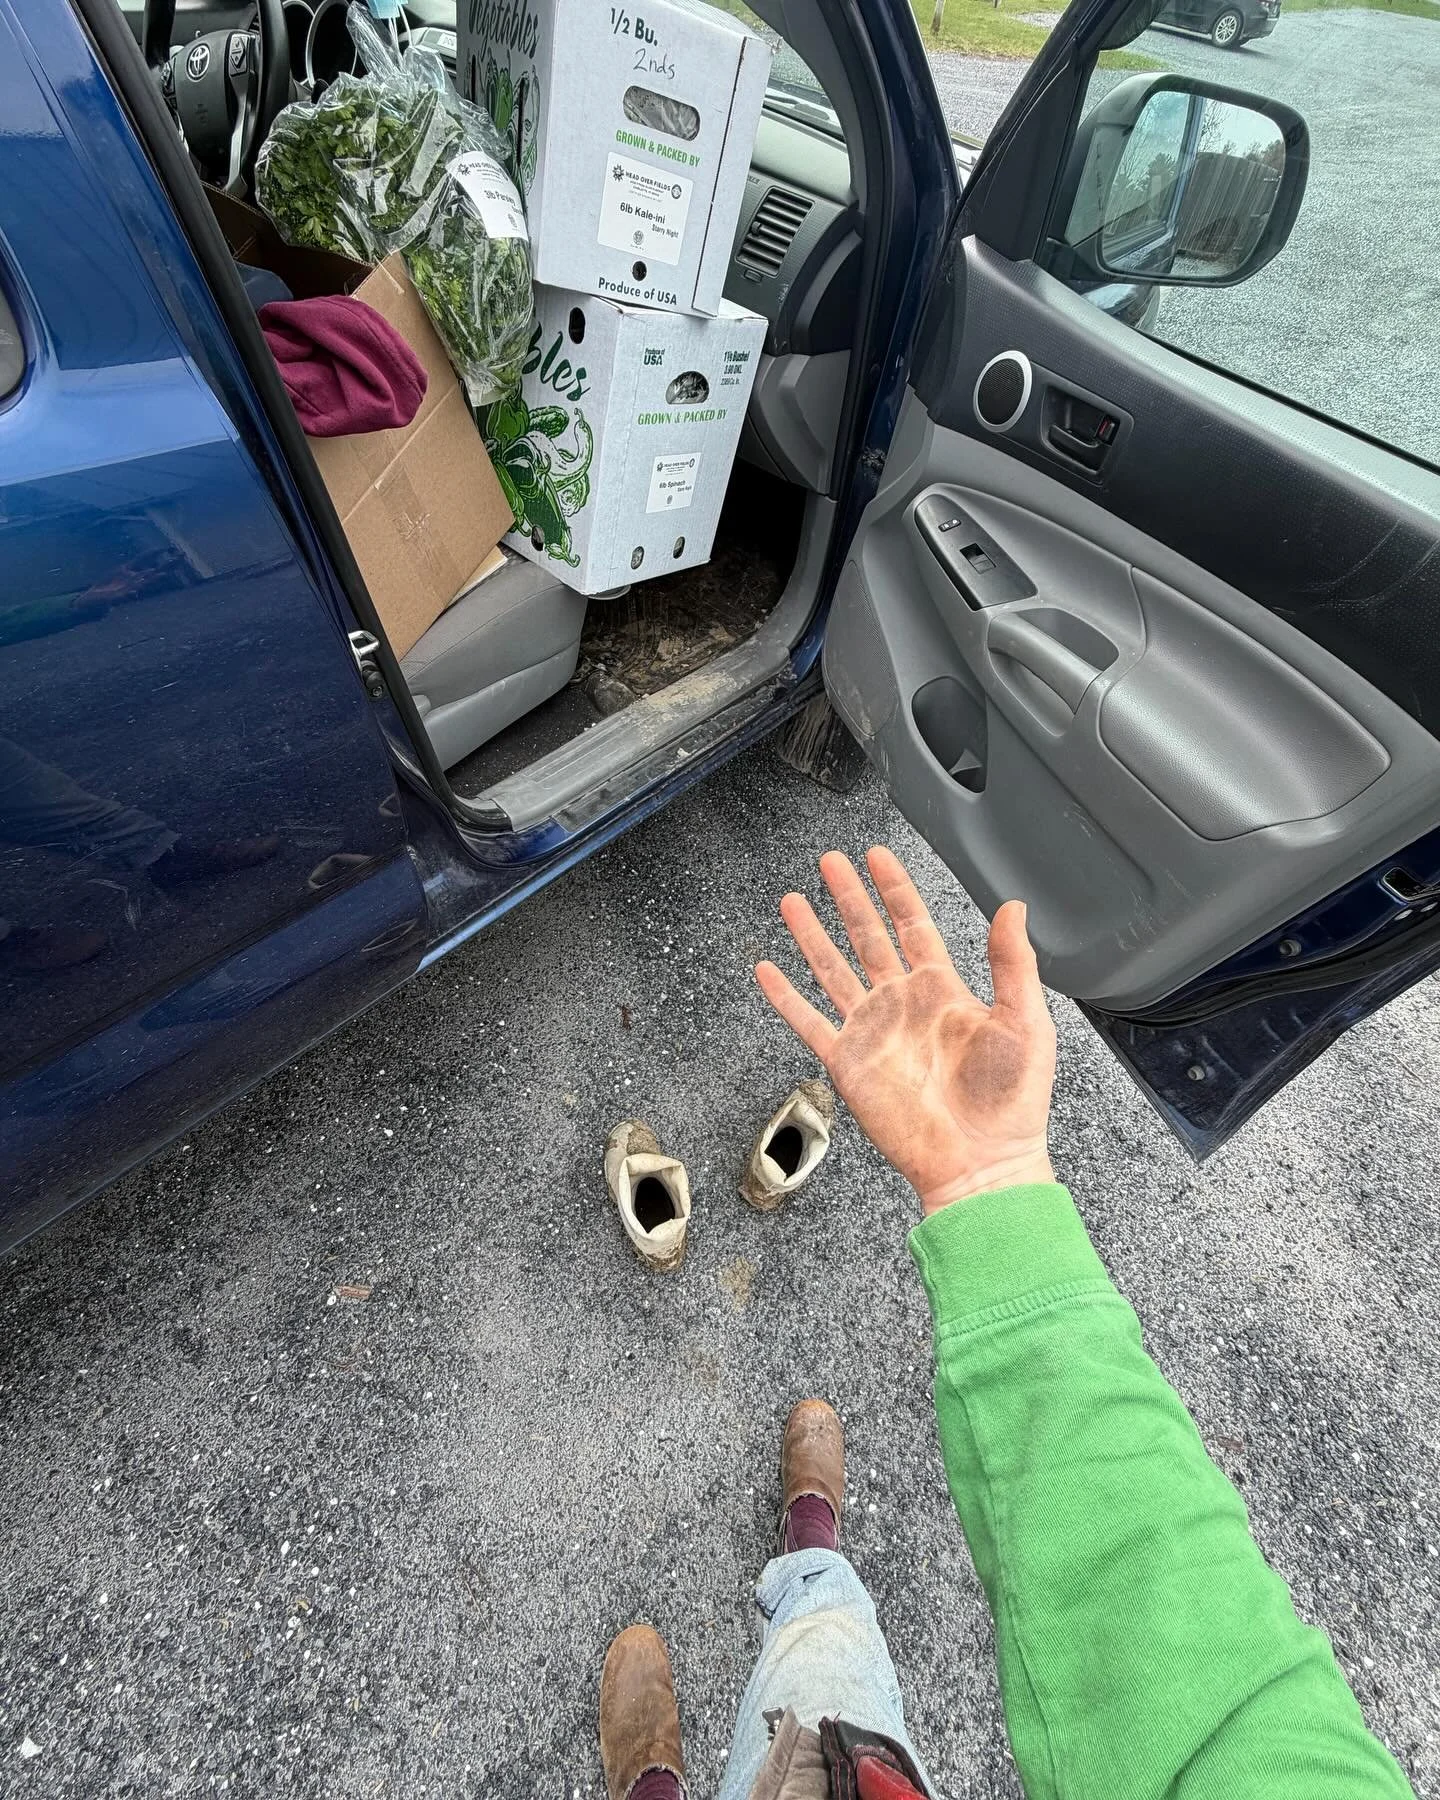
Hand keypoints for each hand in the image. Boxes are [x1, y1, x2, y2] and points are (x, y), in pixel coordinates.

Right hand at [755, 847, 1055, 1213]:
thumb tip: (1013, 907)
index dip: (894, 888)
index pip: (913, 924)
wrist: (981, 1163)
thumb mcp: (1025, 1023)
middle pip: (867, 935)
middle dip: (848, 897)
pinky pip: (809, 1021)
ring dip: (812, 935)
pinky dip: (785, 996)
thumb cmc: (1011, 1103)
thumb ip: (1013, 964)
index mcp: (944, 990)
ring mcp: (872, 1031)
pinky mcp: (848, 1062)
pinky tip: (767, 970)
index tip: (877, 856)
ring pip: (833, 969)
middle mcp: (903, 1004)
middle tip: (830, 861)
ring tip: (792, 900)